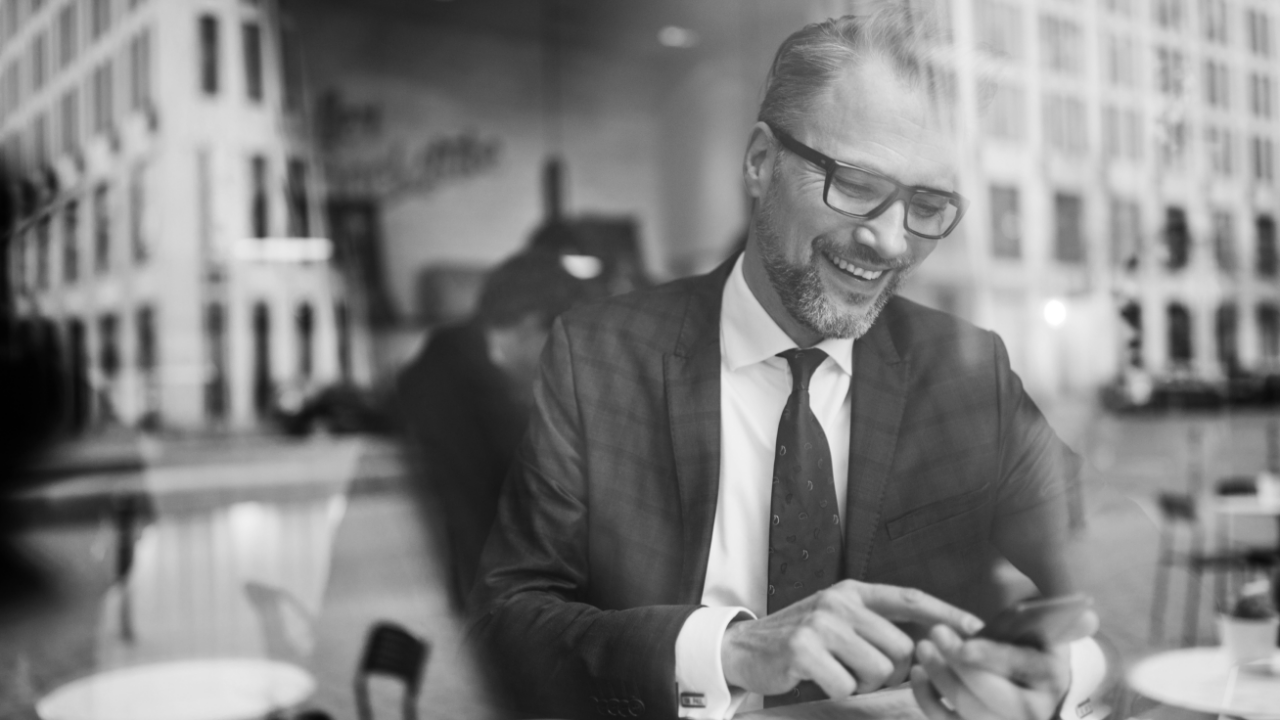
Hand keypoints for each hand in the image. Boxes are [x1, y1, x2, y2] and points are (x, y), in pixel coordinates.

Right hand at [720, 580, 984, 699]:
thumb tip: (927, 647)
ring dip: (863, 683)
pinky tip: (818, 679)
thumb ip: (875, 624)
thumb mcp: (838, 619)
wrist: (743, 647)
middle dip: (891, 672)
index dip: (945, 614)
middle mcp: (840, 602)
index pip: (910, 598)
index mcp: (853, 592)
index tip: (977, 629)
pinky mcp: (804, 649)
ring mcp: (821, 624)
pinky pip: (847, 685)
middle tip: (862, 672)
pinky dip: (837, 691)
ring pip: (878, 669)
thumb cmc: (801, 638)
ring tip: (837, 672)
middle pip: (901, 648)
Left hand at [910, 610, 1099, 719]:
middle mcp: (1033, 710)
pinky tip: (917, 673)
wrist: (1030, 675)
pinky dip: (928, 699)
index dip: (989, 657)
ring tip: (924, 648)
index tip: (961, 644)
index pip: (1019, 667)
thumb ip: (1062, 620)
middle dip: (957, 668)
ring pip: (967, 711)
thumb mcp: (1047, 627)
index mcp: (1050, 676)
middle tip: (933, 636)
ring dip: (939, 679)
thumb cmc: (1032, 641)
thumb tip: (1090, 616)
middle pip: (989, 697)